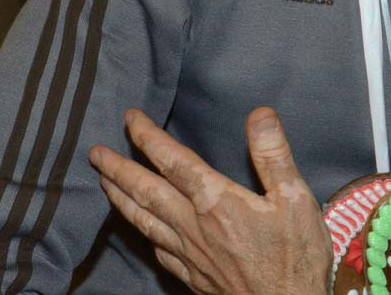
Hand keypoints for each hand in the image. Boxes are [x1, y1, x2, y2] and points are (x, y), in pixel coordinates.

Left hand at [88, 107, 330, 294]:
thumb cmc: (295, 257)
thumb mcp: (295, 198)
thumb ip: (273, 154)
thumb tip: (259, 115)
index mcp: (215, 201)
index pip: (173, 161)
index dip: (148, 137)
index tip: (130, 118)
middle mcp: (194, 225)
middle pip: (146, 190)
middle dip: (118, 168)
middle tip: (95, 152)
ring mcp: (190, 253)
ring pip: (144, 220)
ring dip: (120, 199)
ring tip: (104, 183)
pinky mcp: (193, 276)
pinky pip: (158, 249)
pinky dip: (143, 234)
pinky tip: (141, 231)